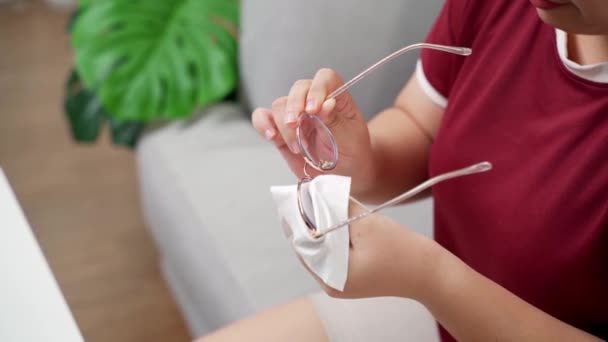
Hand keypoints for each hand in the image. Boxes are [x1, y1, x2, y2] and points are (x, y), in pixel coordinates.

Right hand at [252, 68, 374, 193]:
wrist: (342, 175)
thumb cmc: (351, 154)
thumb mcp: (350, 138)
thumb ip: (336, 121)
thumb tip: (326, 104)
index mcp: (336, 98)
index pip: (325, 79)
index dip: (318, 89)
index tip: (315, 109)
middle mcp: (314, 102)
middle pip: (299, 88)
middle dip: (295, 105)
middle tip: (297, 124)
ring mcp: (296, 115)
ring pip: (280, 105)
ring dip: (284, 124)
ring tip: (297, 146)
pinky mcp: (280, 130)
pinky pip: (263, 118)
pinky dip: (263, 124)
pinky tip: (271, 135)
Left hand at [303, 202, 441, 299]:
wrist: (432, 273)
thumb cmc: (402, 251)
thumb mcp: (366, 224)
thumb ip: (338, 208)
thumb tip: (318, 192)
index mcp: (330, 277)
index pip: (302, 243)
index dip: (298, 218)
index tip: (297, 195)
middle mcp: (330, 284)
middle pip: (310, 246)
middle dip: (310, 220)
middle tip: (309, 194)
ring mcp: (341, 282)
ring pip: (322, 248)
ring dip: (323, 226)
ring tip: (322, 202)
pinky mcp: (352, 277)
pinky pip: (335, 252)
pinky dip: (335, 235)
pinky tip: (337, 217)